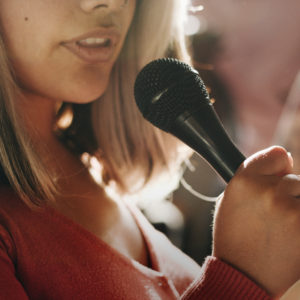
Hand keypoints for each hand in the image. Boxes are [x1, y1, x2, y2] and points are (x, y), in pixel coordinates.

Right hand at [212, 146, 299, 296]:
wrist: (243, 274)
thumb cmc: (235, 236)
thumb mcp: (231, 200)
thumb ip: (254, 177)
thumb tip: (286, 158)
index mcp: (243, 181)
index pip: (277, 154)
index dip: (277, 167)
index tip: (277, 177)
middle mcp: (265, 190)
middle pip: (294, 177)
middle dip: (287, 192)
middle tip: (275, 212)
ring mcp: (287, 208)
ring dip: (297, 205)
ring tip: (282, 225)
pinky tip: (291, 234)